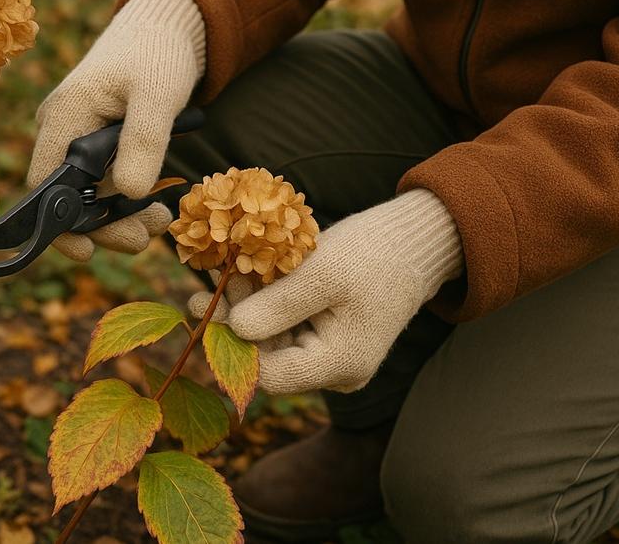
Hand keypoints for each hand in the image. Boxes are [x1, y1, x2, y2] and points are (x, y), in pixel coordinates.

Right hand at [27, 0, 204, 260]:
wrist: (168, 26)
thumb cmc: (160, 53)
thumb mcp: (159, 95)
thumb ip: (144, 141)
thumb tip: (128, 195)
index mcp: (64, 115)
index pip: (44, 185)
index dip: (59, 224)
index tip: (87, 251)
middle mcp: (61, 129)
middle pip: (67, 199)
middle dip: (103, 226)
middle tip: (145, 237)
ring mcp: (77, 137)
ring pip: (88, 196)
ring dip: (120, 218)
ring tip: (160, 222)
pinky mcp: (97, 143)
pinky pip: (104, 183)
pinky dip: (127, 201)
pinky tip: (155, 207)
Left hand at [188, 190, 462, 394]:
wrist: (413, 242)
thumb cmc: (373, 254)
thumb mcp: (322, 273)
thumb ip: (278, 305)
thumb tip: (231, 330)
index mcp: (340, 365)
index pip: (270, 377)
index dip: (233, 348)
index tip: (209, 311)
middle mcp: (334, 373)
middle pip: (269, 359)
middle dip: (236, 323)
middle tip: (205, 292)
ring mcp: (330, 358)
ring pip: (273, 341)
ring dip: (247, 310)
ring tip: (225, 277)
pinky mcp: (324, 338)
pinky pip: (286, 328)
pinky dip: (266, 304)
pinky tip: (246, 279)